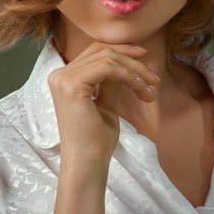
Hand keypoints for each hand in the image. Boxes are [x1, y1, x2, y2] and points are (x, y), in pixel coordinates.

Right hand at [47, 41, 159, 168]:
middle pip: (102, 50)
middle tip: (154, 78)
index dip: (122, 50)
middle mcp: (59, 75)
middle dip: (133, 60)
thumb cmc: (96, 141)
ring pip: (108, 58)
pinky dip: (130, 76)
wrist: (88, 163)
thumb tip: (126, 62)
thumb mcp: (107, 104)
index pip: (95, 52)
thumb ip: (111, 82)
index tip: (144, 59)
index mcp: (64, 78)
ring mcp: (63, 79)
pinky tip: (142, 90)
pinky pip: (109, 68)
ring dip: (136, 72)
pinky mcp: (72, 85)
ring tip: (151, 90)